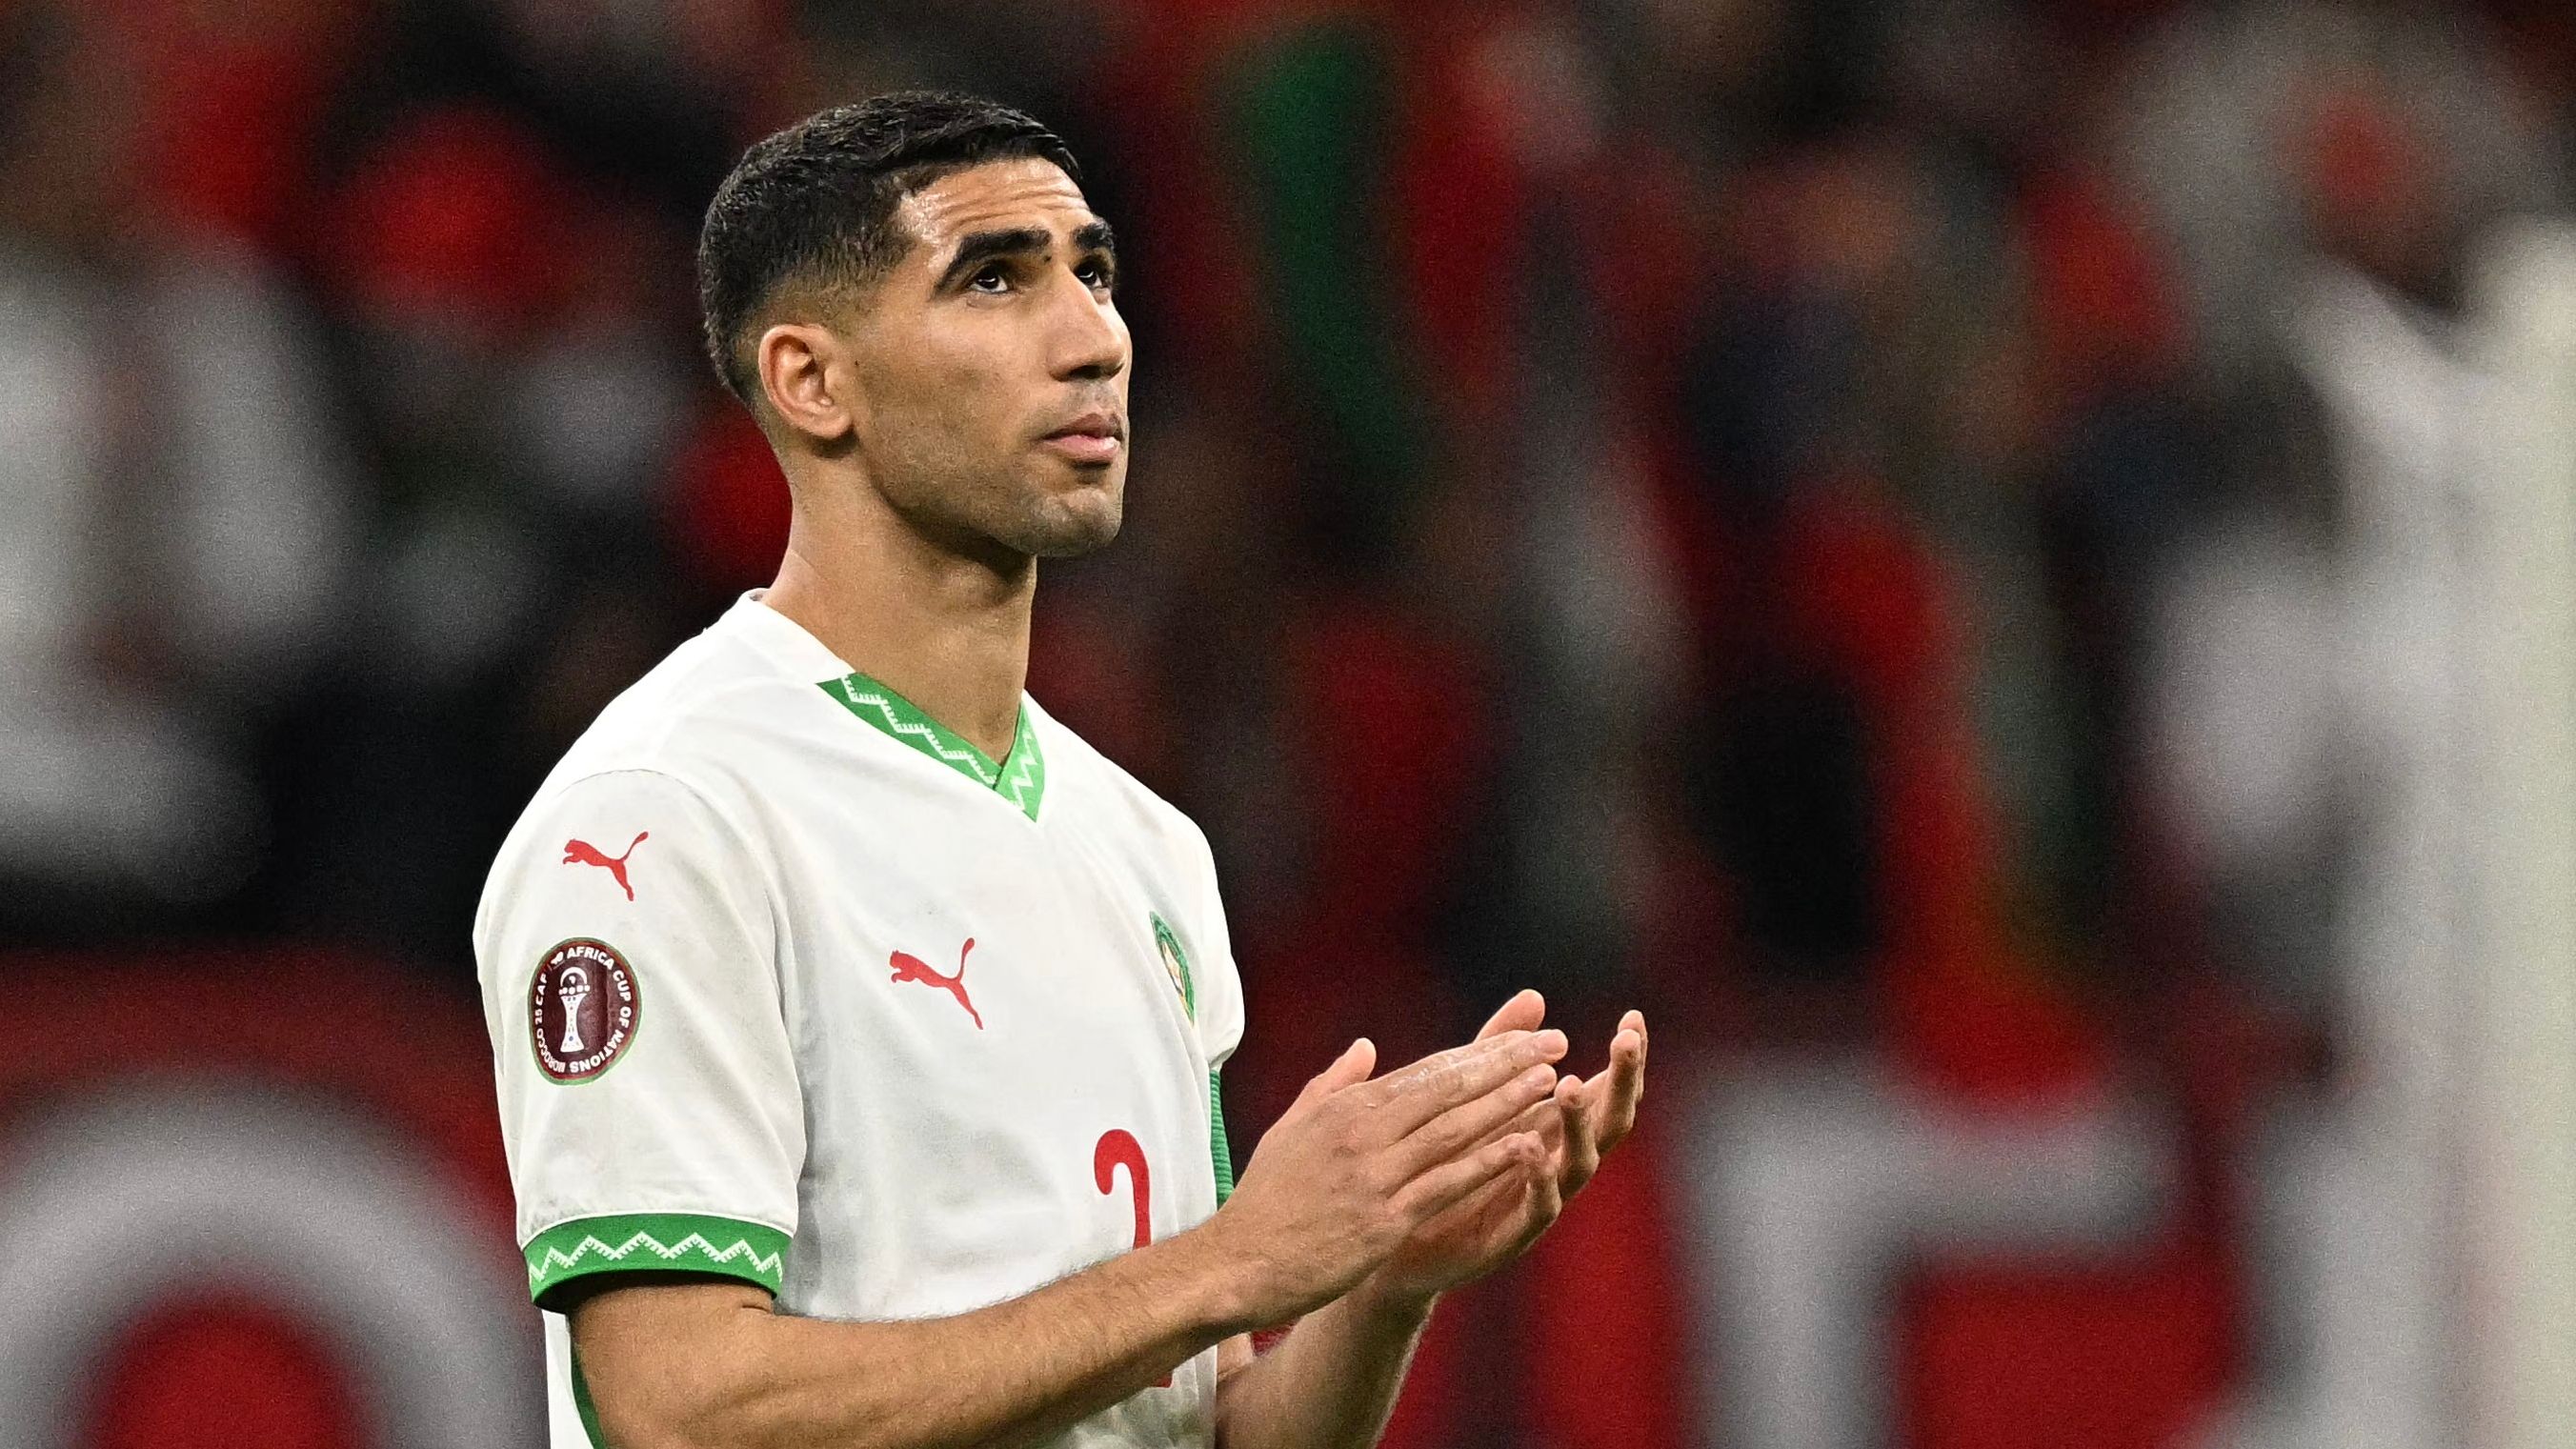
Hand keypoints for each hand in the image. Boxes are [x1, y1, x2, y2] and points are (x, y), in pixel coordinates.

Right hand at [1205, 1027, 1568, 1325]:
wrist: (1237, 1263)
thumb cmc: (1264, 1200)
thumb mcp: (1291, 1129)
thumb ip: (1332, 1085)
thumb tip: (1366, 1048)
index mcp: (1346, 1107)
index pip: (1427, 1071)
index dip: (1480, 1053)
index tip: (1522, 1037)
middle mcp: (1362, 1132)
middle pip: (1448, 1088)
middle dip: (1506, 1063)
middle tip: (1554, 1042)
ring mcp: (1374, 1176)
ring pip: (1454, 1130)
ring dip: (1506, 1103)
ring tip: (1550, 1083)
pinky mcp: (1383, 1220)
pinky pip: (1446, 1185)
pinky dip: (1487, 1163)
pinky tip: (1525, 1147)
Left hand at [1354, 991, 1649, 1308]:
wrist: (1397, 1244)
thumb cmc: (1442, 1164)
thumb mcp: (1470, 1097)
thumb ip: (1501, 1050)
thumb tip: (1535, 995)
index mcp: (1554, 1128)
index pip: (1604, 1089)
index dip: (1625, 1060)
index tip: (1633, 1018)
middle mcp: (1557, 1163)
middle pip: (1609, 1122)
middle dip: (1622, 1082)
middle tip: (1626, 1041)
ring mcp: (1540, 1201)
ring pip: (1579, 1163)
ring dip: (1578, 1123)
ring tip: (1567, 1084)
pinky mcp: (1510, 1236)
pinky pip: (1537, 1208)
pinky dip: (1538, 1178)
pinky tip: (1530, 1146)